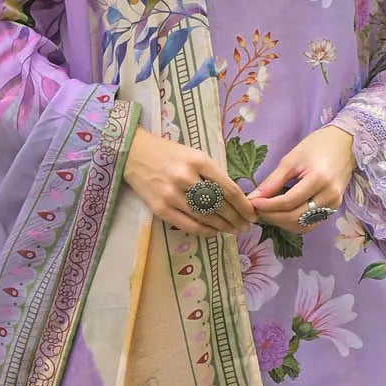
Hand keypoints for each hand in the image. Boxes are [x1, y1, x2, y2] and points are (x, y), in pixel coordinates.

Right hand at [122, 127, 255, 236]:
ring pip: (206, 217)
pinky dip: (204, 231)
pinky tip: (214, 232)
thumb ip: (212, 174)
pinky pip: (188, 225)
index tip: (252, 214)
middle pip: (219, 205)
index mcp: (199, 161)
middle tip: (245, 226)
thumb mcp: (194, 155)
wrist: (134, 153)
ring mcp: (172, 194)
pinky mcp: (160, 208)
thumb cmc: (169, 153)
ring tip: (233, 231)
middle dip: (236, 219)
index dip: (243, 205)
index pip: (228, 189)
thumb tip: (234, 198)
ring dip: (223, 227)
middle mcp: (186, 177)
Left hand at [249, 125, 355, 233]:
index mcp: (319, 179)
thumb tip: (253, 198)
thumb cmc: (317, 146)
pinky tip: (283, 215)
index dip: (267, 206)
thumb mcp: (291, 159)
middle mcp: (329, 195)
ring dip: (281, 222)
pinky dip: (294, 223)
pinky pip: (310, 224)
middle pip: (295, 217)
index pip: (288, 202)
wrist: (345, 144)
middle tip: (256, 210)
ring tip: (268, 212)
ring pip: (302, 225)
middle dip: (272, 216)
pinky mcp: (334, 209)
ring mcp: (334, 204)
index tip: (252, 203)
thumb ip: (273, 181)